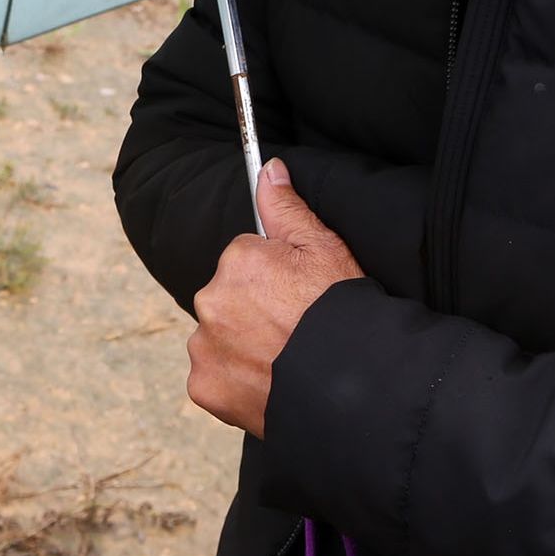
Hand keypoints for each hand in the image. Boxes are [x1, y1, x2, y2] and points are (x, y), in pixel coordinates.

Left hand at [186, 158, 366, 437]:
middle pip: (227, 300)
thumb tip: (269, 169)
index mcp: (237, 261)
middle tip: (291, 332)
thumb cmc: (341, 312)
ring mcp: (204, 345)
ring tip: (283, 361)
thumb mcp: (323, 249)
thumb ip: (287, 207)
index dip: (275, 283)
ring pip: (218, 338)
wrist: (351, 384)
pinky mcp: (204, 386)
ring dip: (241, 347)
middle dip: (252, 312)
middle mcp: (211, 299)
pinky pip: (214, 377)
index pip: (244, 264)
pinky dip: (235, 381)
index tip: (297, 300)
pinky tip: (267, 383)